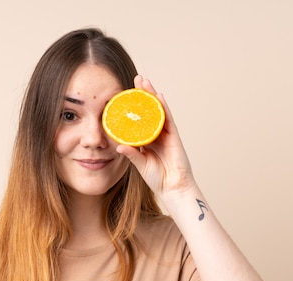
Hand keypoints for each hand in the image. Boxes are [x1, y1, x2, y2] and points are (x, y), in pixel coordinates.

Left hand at [116, 75, 195, 198]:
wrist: (172, 187)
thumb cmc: (157, 178)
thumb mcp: (140, 164)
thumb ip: (131, 154)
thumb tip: (118, 146)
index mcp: (146, 139)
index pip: (138, 119)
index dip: (133, 106)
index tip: (124, 94)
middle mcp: (156, 133)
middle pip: (149, 110)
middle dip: (143, 94)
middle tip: (136, 79)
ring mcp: (166, 133)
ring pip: (158, 110)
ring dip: (152, 95)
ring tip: (144, 81)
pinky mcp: (174, 136)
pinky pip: (168, 118)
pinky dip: (163, 107)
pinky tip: (158, 96)